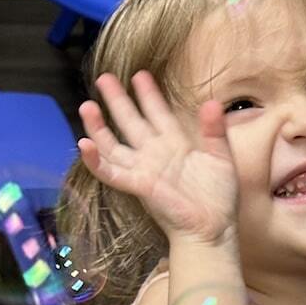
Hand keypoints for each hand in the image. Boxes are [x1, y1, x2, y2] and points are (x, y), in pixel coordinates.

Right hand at [76, 72, 239, 245]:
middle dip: (117, 100)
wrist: (214, 229)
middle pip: (130, 122)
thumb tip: (212, 102)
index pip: (158, 113)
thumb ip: (215, 131)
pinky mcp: (139, 186)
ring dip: (99, 127)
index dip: (148, 95)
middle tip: (104, 78)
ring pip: (113, 145)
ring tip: (87, 105)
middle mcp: (155, 154)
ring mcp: (144, 169)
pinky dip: (96, 161)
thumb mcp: (222, 158)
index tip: (140, 75)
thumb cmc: (219, 198)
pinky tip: (84, 145)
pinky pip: (112, 173)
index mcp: (175, 145)